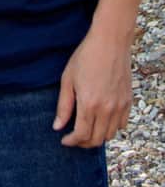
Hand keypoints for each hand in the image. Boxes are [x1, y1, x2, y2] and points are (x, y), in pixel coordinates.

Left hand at [53, 27, 132, 146]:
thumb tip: (58, 127)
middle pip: (97, 139)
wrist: (110, 43)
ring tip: (87, 130)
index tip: (64, 140)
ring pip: (110, 135)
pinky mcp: (128, 101)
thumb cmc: (86, 57)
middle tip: (74, 138)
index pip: (81, 135)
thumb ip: (64, 106)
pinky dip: (111, 128)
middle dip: (83, 143)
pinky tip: (101, 121)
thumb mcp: (68, 79)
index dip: (71, 141)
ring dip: (97, 137)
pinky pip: (122, 125)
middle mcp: (107, 109)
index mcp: (89, 104)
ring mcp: (120, 106)